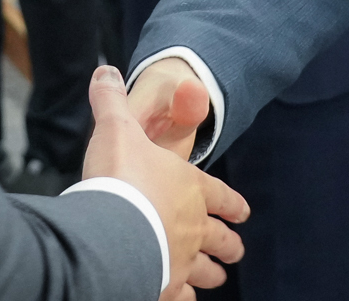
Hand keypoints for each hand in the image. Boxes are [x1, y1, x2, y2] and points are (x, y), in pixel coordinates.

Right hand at [85, 66, 245, 296]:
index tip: (242, 213)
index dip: (232, 203)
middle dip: (228, 245)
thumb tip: (105, 71)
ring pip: (205, 271)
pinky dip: (183, 299)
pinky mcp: (164, 285)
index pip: (221, 195)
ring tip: (217, 278)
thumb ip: (112, 101)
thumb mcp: (116, 128)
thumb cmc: (120, 176)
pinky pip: (180, 297)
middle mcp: (193, 226)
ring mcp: (181, 259)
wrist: (112, 227)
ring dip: (212, 274)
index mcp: (191, 188)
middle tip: (235, 251)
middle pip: (220, 239)